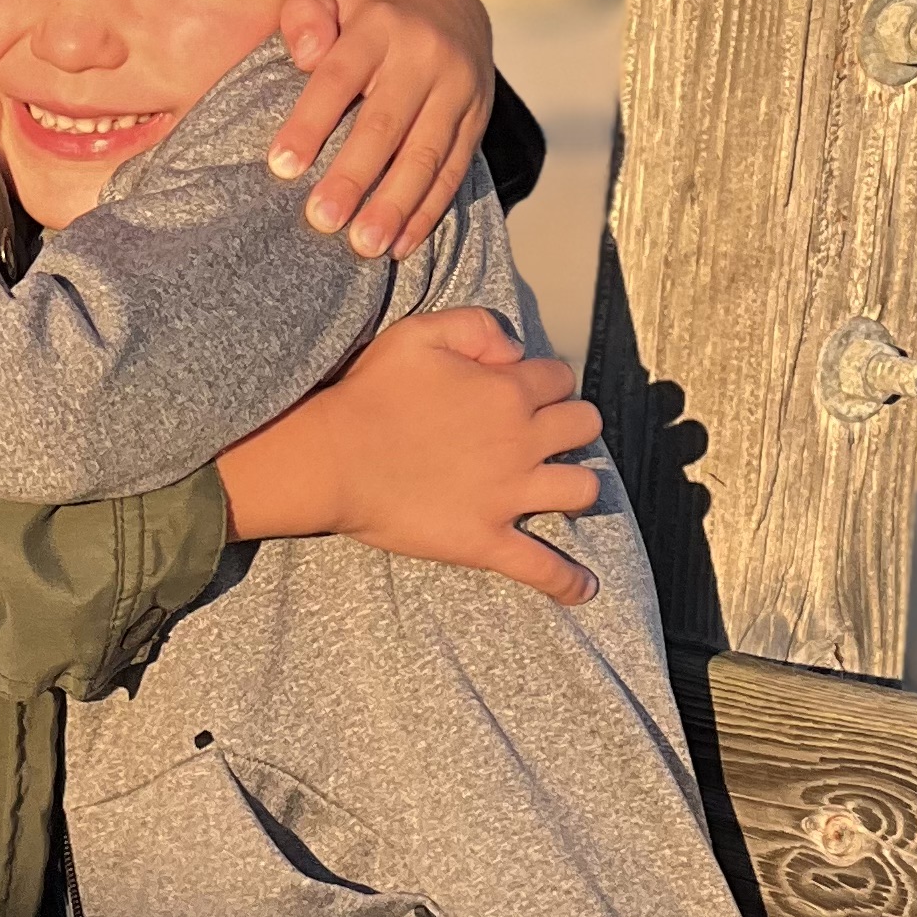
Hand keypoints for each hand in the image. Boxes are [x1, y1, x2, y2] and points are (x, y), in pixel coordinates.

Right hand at [216, 310, 602, 603]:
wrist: (332, 459)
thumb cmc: (368, 395)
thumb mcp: (418, 333)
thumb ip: (477, 327)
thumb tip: (515, 350)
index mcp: (508, 391)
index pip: (559, 379)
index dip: (545, 383)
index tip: (524, 393)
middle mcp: (520, 442)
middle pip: (584, 426)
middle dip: (571, 426)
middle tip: (544, 436)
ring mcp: (507, 495)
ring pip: (581, 489)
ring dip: (576, 486)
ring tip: (560, 489)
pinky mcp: (484, 540)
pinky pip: (540, 566)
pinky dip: (567, 581)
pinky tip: (584, 590)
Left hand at [269, 0, 496, 260]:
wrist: (450, 1)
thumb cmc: (367, 9)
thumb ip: (305, 13)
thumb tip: (306, 55)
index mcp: (380, 26)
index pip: (339, 77)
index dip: (310, 123)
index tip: (281, 167)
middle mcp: (425, 56)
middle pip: (386, 123)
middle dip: (354, 176)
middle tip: (322, 220)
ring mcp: (458, 89)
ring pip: (426, 154)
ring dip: (395, 204)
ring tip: (364, 245)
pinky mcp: (477, 118)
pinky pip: (454, 170)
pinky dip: (428, 211)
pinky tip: (400, 245)